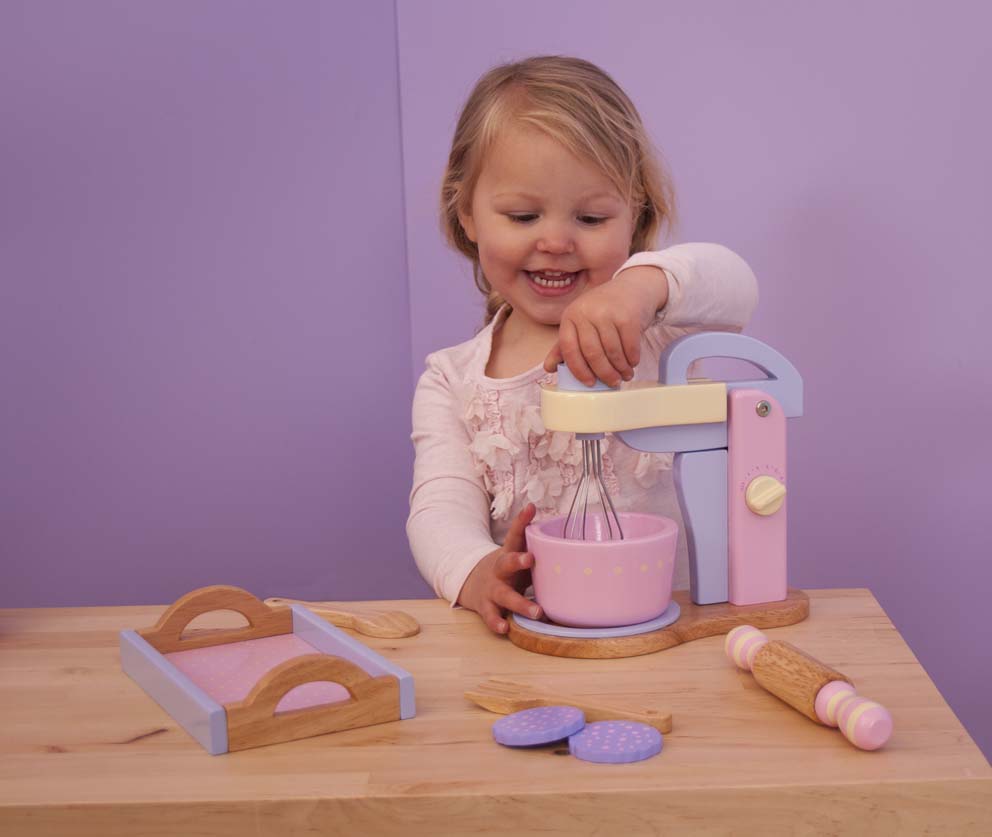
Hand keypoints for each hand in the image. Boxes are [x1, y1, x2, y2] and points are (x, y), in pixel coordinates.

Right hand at [457, 503, 541, 633]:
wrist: (472, 583)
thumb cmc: (509, 570)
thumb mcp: (520, 557)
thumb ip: (541, 553)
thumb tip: (577, 544)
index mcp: (509, 554)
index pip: (515, 534)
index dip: (522, 521)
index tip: (530, 508)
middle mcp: (500, 570)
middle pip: (506, 562)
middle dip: (517, 560)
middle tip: (530, 559)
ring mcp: (491, 589)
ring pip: (504, 595)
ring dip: (520, 603)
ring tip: (537, 611)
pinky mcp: (485, 606)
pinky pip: (491, 615)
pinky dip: (497, 622)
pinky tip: (505, 628)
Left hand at [543, 265, 668, 386]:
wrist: (632, 288)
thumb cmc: (603, 311)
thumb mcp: (581, 323)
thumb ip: (564, 345)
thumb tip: (548, 368)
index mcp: (570, 316)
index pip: (568, 349)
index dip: (578, 370)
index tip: (589, 383)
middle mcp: (585, 312)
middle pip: (592, 353)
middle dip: (604, 373)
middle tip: (613, 383)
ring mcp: (607, 312)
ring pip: (612, 351)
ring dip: (621, 368)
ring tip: (625, 375)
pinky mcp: (628, 315)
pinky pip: (629, 345)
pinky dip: (632, 358)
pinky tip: (633, 363)